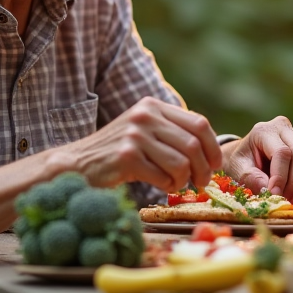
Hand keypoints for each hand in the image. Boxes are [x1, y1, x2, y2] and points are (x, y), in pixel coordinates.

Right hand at [69, 97, 221, 191]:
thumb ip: (172, 132)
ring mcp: (134, 135)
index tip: (215, 165)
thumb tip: (211, 152)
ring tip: (175, 185)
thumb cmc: (117, 153)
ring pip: (181, 163)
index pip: (199, 123)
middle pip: (193, 144)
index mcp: (153, 106)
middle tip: (202, 183)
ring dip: (184, 180)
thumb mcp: (144, 131)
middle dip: (204, 169)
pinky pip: (163, 176)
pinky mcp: (126, 156)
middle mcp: (145, 115)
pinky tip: (158, 185)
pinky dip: (166, 186)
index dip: (213, 147)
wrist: (76, 164)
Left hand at [221, 117, 292, 200]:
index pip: (282, 152)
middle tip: (286, 199)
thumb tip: (269, 191)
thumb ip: (250, 178)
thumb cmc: (241, 162)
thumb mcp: (238, 168)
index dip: (281, 176)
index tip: (275, 195)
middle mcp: (285, 129)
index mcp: (265, 130)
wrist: (246, 158)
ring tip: (290, 200)